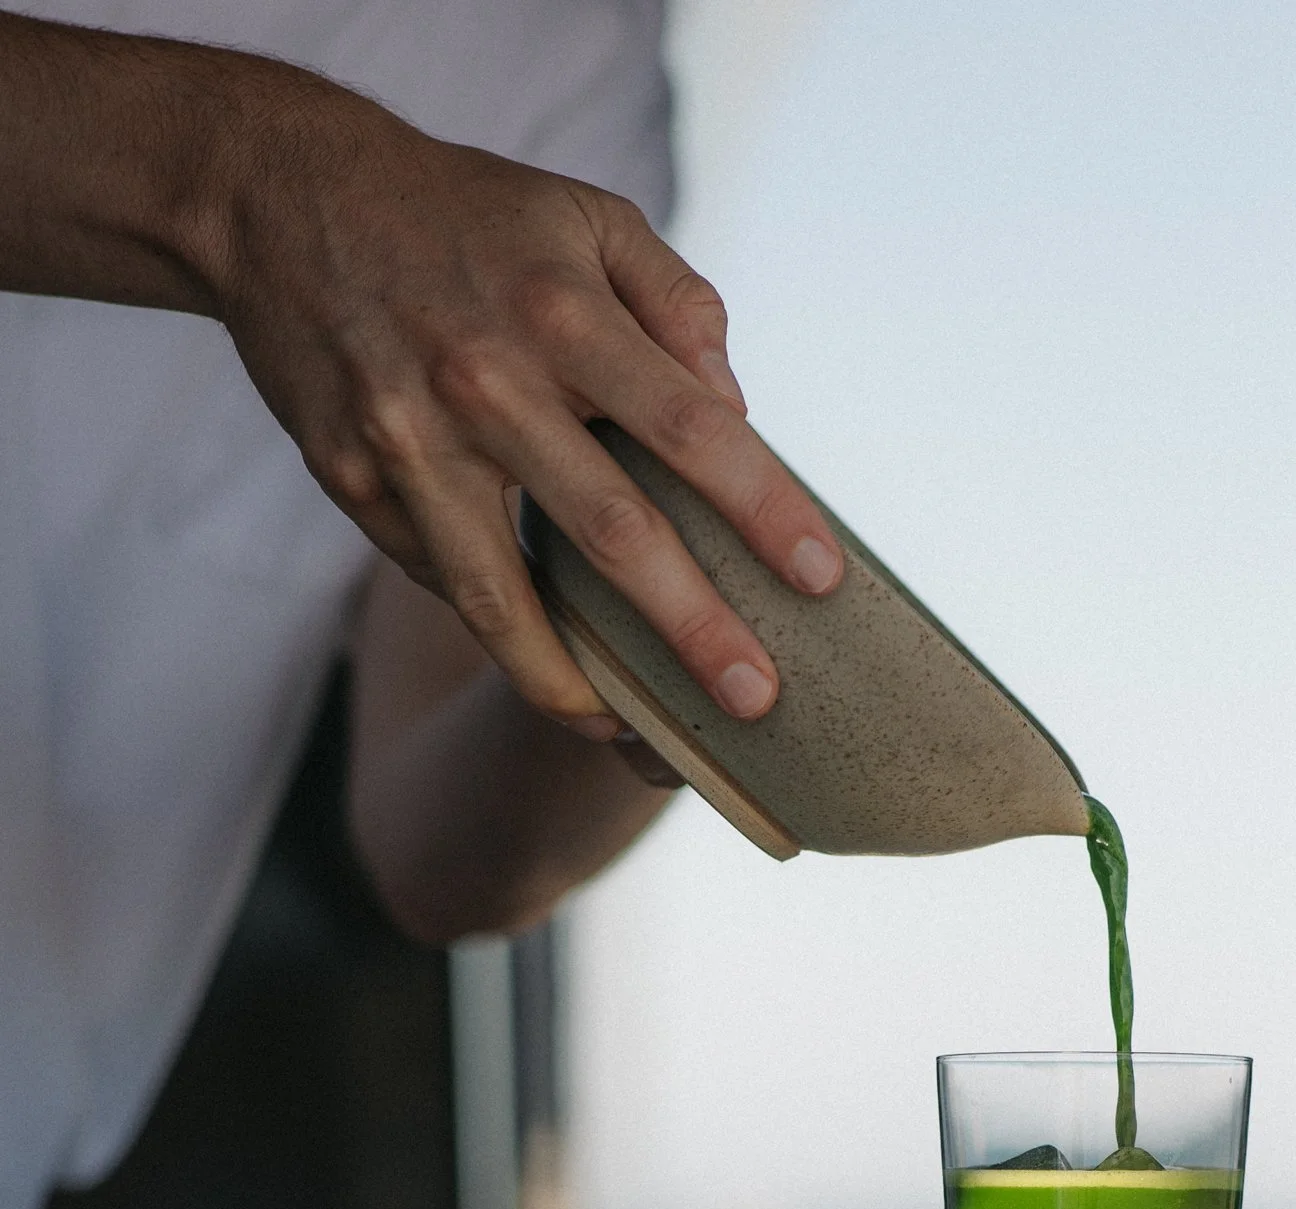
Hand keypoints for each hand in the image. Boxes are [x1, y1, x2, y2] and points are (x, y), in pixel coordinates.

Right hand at [186, 59, 843, 733]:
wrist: (280, 197)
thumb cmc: (461, 216)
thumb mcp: (584, 217)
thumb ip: (678, 304)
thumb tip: (735, 409)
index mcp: (561, 314)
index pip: (690, 428)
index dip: (763, 508)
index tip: (822, 578)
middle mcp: (487, 385)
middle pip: (613, 533)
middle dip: (693, 627)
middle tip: (756, 698)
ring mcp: (411, 446)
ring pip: (505, 601)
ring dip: (574, 681)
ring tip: (630, 731)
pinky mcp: (353, 485)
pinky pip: (443, 581)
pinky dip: (500, 629)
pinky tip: (550, 665)